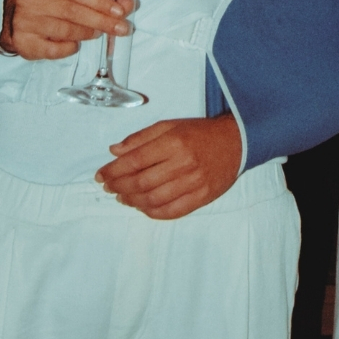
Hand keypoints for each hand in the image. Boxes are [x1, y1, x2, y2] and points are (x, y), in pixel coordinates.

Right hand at [0, 0, 132, 59]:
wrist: (10, 18)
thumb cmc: (48, 3)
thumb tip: (128, 4)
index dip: (99, 1)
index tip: (120, 10)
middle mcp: (31, 0)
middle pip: (72, 11)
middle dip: (100, 20)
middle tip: (121, 28)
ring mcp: (25, 22)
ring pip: (64, 29)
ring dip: (87, 32)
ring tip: (100, 33)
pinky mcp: (24, 43)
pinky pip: (52, 49)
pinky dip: (68, 48)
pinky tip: (76, 45)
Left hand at [95, 113, 241, 218]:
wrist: (237, 142)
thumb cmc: (201, 133)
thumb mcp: (171, 125)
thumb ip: (141, 138)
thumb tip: (114, 151)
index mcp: (174, 142)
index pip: (135, 160)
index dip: (113, 170)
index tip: (101, 175)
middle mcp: (183, 163)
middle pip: (141, 182)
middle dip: (119, 187)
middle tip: (109, 187)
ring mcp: (194, 183)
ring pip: (153, 199)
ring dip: (132, 201)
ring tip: (122, 197)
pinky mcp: (202, 197)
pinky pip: (172, 211)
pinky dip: (152, 212)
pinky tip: (142, 207)